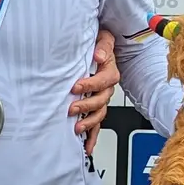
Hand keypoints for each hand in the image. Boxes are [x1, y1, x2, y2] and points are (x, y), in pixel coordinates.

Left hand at [70, 29, 119, 153]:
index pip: (104, 80)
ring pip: (100, 114)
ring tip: (77, 127)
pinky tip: (87, 146)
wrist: (100, 48)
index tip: (76, 86)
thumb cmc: (99, 44)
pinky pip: (97, 124)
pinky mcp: (96, 107)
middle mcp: (108, 87)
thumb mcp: (103, 38)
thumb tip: (99, 55)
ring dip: (89, 122)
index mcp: (110, 71)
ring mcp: (103, 98)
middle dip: (87, 106)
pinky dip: (93, 136)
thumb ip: (102, 45)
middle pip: (102, 100)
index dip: (91, 85)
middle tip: (72, 107)